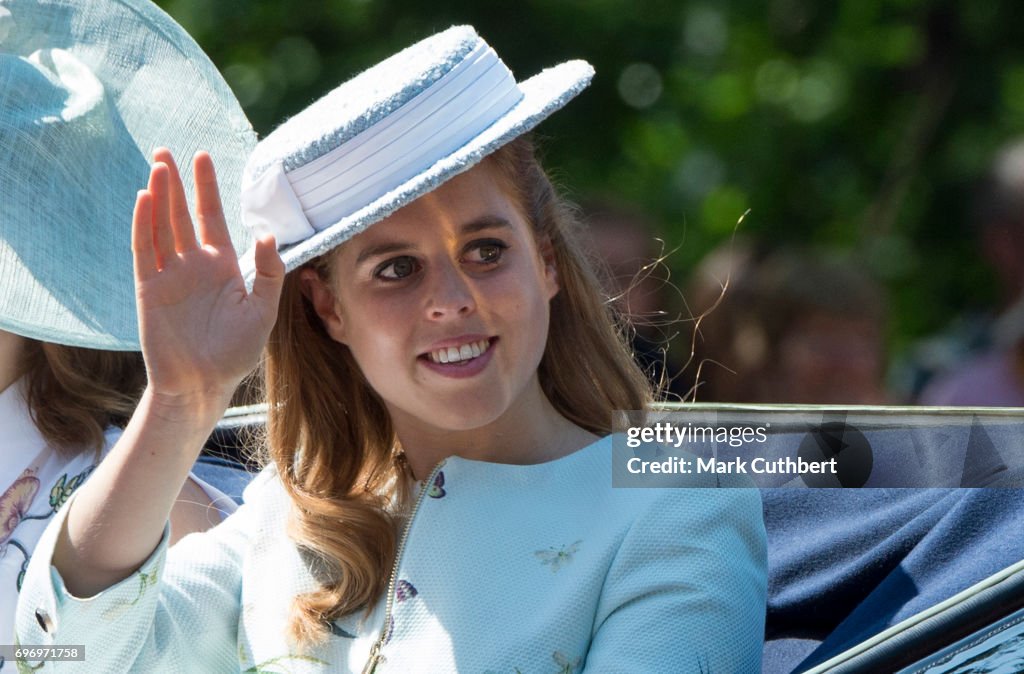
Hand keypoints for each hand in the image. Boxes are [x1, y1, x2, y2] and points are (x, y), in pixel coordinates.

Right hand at [132, 149, 283, 406]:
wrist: (203, 383)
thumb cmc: (236, 352)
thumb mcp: (263, 311)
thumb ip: (268, 272)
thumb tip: (267, 234)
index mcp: (221, 266)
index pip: (211, 218)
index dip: (206, 189)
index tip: (202, 158)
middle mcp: (193, 265)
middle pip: (180, 215)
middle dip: (174, 183)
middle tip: (165, 151)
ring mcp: (169, 274)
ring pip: (160, 226)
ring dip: (158, 196)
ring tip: (157, 165)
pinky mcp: (149, 288)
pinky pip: (145, 250)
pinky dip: (144, 225)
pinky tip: (145, 199)